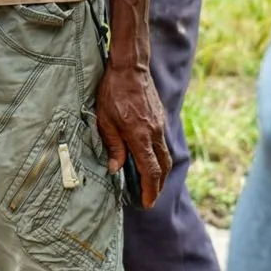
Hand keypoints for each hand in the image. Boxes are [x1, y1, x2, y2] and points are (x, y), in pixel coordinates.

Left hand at [94, 63, 170, 208]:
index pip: (150, 171)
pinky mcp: (160, 118)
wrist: (130, 67)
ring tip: (150, 183)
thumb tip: (115, 169)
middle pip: (163, 167)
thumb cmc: (112, 92)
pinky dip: (159, 156)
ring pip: (165, 155)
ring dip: (160, 172)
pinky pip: (162, 143)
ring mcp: (160, 125)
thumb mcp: (105, 120)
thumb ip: (113, 146)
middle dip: (158, 186)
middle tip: (149, 197)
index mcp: (139, 136)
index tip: (147, 202)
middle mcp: (154, 133)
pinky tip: (149, 158)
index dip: (150, 189)